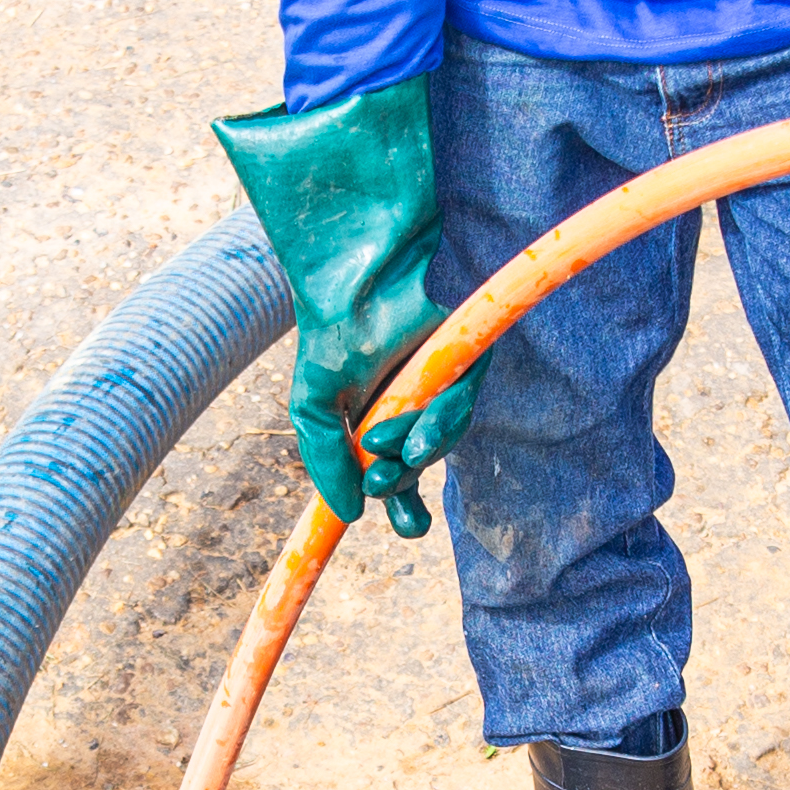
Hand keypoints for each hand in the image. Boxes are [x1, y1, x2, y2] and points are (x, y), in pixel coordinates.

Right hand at [216, 78, 482, 540]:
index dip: (399, 500)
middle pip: (422, 460)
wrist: (356, 263)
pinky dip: (434, 428)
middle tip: (389, 499)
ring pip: (443, 438)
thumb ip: (324, 455)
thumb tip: (344, 514)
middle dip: (406, 488)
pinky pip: (460, 406)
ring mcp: (448, 375)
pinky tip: (409, 439)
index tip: (395, 526)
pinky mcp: (473, 354)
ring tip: (389, 458)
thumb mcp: (316, 399)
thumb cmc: (335, 320)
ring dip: (415, 457)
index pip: (396, 465)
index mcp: (382, 405)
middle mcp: (419, 394)